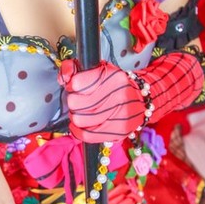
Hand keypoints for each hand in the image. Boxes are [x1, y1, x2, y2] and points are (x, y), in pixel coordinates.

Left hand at [60, 52, 204, 143]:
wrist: (140, 99)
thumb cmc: (113, 84)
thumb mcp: (97, 69)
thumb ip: (74, 67)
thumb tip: (64, 77)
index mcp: (113, 76)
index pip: (77, 83)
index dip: (71, 85)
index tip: (75, 86)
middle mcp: (119, 95)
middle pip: (75, 103)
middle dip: (73, 101)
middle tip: (79, 100)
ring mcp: (121, 116)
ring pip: (79, 119)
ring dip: (75, 115)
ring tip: (82, 111)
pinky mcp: (119, 132)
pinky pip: (86, 135)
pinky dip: (77, 130)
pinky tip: (80, 124)